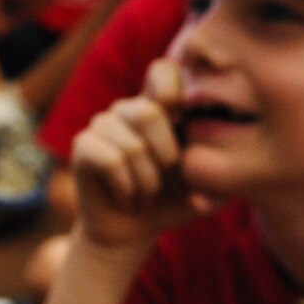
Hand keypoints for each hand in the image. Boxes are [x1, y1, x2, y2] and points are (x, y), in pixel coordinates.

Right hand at [69, 61, 214, 251]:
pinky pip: (110, 161)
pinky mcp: (83, 147)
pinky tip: (126, 198)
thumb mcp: (206, 193)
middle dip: (165, 156)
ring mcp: (102, 126)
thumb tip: (200, 193)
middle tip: (163, 179)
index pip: (162, 71)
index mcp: (160, 109)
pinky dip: (126, 188)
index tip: (182, 120)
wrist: (132, 232)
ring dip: (146, 182)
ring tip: (144, 194)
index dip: (172, 87)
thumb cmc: (171, 203)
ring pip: (131, 145)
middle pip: (148, 112)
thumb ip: (220, 184)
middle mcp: (127, 110)